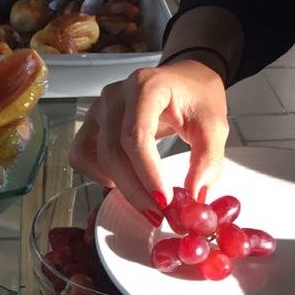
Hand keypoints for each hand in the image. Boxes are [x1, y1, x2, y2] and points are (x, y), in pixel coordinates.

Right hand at [69, 59, 229, 219]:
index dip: (147, 173)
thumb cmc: (197, 97)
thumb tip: (195, 196)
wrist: (184, 80)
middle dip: (134, 189)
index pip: (136, 136)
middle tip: (157, 215)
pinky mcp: (91, 124)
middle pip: (112, 152)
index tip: (164, 201)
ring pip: (95, 158)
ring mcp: (98, 109)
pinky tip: (121, 179)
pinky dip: (97, 175)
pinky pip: (81, 156)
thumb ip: (208, 159)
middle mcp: (115, 96)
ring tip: (144, 199)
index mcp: (146, 87)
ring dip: (118, 186)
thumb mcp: (214, 124)